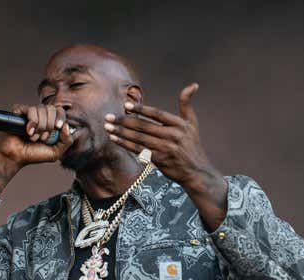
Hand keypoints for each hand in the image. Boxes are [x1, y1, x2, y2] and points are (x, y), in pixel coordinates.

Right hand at [0, 103, 74, 169]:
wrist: (16, 157)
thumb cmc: (33, 154)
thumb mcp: (55, 152)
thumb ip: (66, 141)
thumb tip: (66, 126)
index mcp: (50, 122)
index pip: (59, 111)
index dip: (60, 117)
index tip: (58, 127)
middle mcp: (40, 116)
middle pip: (51, 109)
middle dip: (49, 125)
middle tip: (43, 137)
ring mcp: (29, 113)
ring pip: (40, 109)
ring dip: (39, 127)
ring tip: (34, 137)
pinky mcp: (18, 112)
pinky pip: (29, 109)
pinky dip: (31, 123)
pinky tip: (28, 132)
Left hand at [104, 83, 228, 230]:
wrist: (196, 171)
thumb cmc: (192, 144)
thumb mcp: (192, 123)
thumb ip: (186, 104)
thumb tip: (193, 85)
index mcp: (179, 124)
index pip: (157, 114)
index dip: (141, 109)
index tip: (126, 105)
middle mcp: (173, 136)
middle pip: (144, 126)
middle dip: (124, 121)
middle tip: (108, 117)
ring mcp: (165, 149)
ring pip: (139, 139)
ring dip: (121, 133)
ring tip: (107, 127)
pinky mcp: (159, 160)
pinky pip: (139, 150)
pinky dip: (125, 144)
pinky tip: (115, 139)